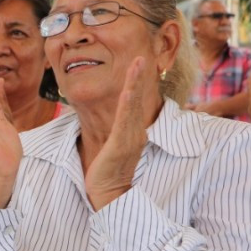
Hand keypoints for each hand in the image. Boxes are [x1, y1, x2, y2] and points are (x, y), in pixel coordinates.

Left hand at [85, 56, 148, 210]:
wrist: (108, 195)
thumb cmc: (108, 172)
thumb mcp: (112, 146)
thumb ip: (115, 132)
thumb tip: (112, 120)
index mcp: (133, 131)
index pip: (135, 102)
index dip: (137, 82)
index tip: (138, 63)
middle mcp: (135, 132)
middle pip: (138, 99)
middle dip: (140, 76)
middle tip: (143, 55)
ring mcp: (129, 138)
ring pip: (132, 105)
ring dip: (135, 83)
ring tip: (139, 63)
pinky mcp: (120, 146)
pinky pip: (124, 121)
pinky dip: (127, 104)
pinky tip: (128, 90)